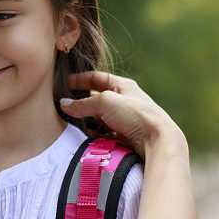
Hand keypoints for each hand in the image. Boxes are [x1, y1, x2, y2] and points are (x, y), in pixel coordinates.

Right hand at [60, 71, 185, 158]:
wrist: (156, 140)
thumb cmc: (135, 115)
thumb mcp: (105, 103)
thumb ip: (82, 104)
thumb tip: (63, 104)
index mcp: (122, 85)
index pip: (95, 78)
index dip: (78, 80)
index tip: (62, 84)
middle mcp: (123, 100)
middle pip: (95, 98)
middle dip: (80, 102)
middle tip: (63, 107)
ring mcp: (123, 118)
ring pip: (98, 117)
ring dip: (86, 119)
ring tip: (72, 123)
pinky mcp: (123, 135)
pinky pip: (103, 132)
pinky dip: (93, 133)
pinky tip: (86, 135)